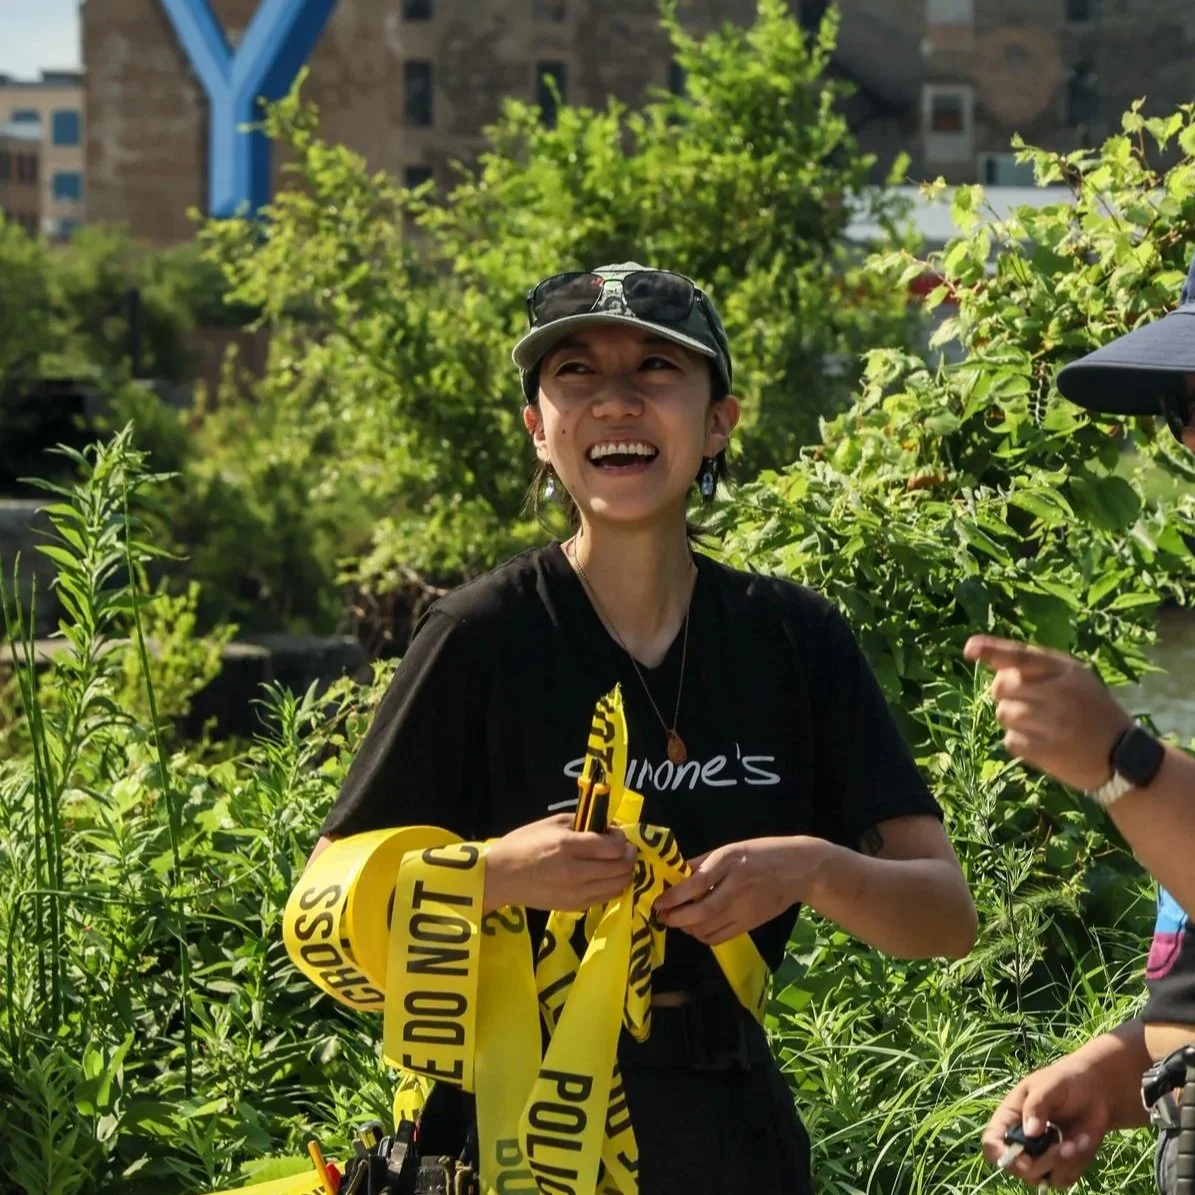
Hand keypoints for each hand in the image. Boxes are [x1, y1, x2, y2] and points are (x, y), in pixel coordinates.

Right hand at [484, 814, 635, 912]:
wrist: (500, 877)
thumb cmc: (523, 844)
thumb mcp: (551, 823)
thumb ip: (581, 822)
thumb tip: (606, 826)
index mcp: (569, 846)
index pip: (613, 846)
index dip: (621, 837)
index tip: (614, 832)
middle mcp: (576, 872)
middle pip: (620, 866)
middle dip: (628, 854)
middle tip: (624, 847)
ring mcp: (576, 893)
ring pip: (618, 885)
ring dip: (625, 872)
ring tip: (618, 862)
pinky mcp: (574, 907)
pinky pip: (606, 898)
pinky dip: (613, 886)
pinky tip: (607, 877)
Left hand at [653, 836, 824, 945]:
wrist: (799, 870)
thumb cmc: (761, 853)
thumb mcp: (730, 848)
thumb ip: (702, 862)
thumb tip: (675, 874)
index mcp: (729, 862)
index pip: (695, 884)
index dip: (673, 896)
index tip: (658, 901)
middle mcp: (736, 887)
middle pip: (700, 912)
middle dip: (675, 918)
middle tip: (662, 916)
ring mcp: (745, 909)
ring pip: (708, 929)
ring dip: (687, 928)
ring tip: (678, 920)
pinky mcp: (750, 924)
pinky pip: (720, 937)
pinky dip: (703, 936)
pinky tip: (698, 927)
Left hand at [964, 636, 1132, 791]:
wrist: (1123, 756)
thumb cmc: (1091, 710)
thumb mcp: (1074, 678)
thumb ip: (1037, 667)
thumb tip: (993, 664)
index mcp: (1066, 671)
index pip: (1021, 656)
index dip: (993, 651)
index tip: (970, 649)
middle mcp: (1059, 693)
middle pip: (1001, 687)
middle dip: (1006, 695)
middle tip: (1030, 703)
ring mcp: (1053, 723)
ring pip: (1003, 714)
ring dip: (1013, 721)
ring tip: (1040, 725)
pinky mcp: (1047, 751)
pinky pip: (1010, 741)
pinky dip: (1019, 743)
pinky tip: (1042, 742)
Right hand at [981, 1055, 1112, 1188]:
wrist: (1094, 1091)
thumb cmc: (1064, 1081)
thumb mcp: (1048, 1085)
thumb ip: (1036, 1106)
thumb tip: (1030, 1133)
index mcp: (1008, 1120)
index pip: (992, 1144)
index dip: (1001, 1155)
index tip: (1025, 1159)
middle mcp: (1021, 1142)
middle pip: (1017, 1169)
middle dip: (1042, 1163)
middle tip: (1066, 1146)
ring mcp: (1040, 1157)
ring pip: (1041, 1179)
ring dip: (1062, 1165)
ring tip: (1078, 1141)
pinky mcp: (1061, 1166)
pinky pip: (1063, 1180)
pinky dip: (1075, 1165)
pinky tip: (1082, 1142)